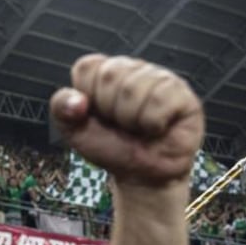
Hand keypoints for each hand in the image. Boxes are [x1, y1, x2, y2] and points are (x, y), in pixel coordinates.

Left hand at [50, 55, 202, 185]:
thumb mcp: (75, 130)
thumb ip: (62, 108)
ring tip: (139, 128)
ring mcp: (160, 78)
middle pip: (110, 76)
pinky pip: (161, 100)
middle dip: (110, 111)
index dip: (88, 99)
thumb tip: (78, 101)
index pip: (86, 68)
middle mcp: (134, 68)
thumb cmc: (111, 147)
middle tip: (121, 125)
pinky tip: (158, 129)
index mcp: (105, 70)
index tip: (98, 116)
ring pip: (134, 89)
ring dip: (131, 120)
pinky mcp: (183, 94)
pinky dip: (153, 123)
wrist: (141, 176)